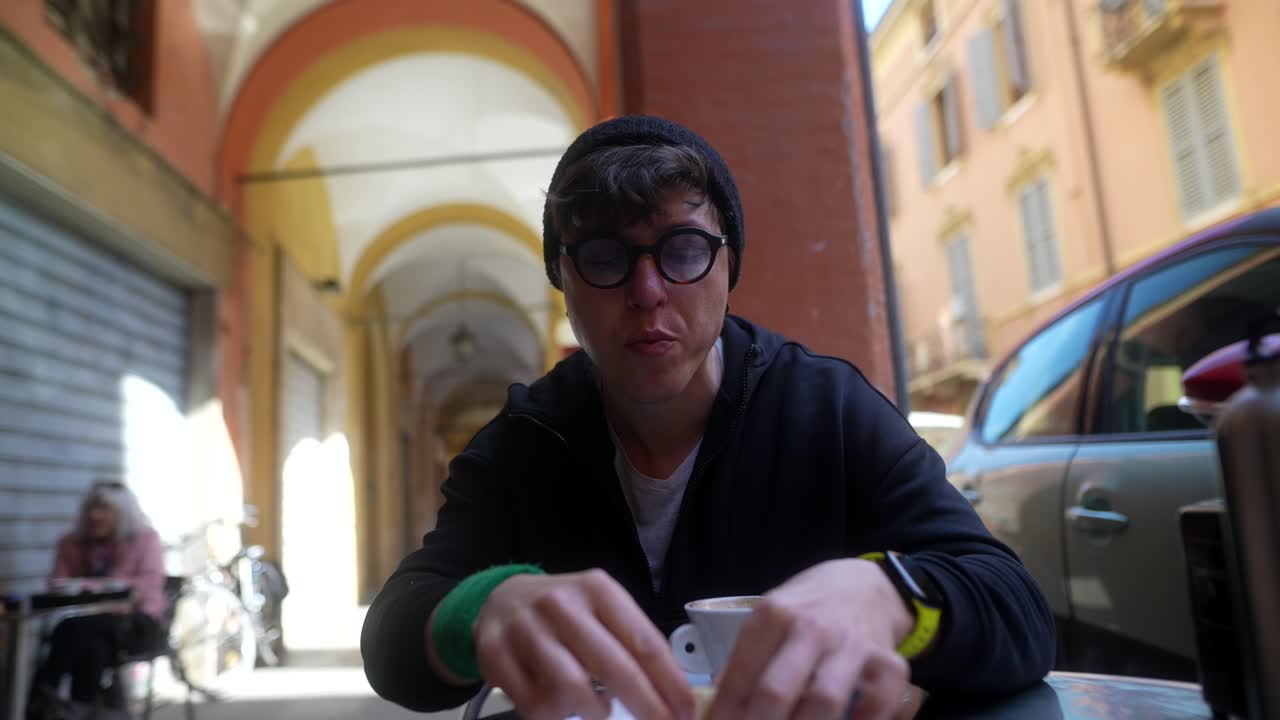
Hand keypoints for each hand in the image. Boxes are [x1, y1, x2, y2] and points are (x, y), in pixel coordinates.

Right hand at [471, 569, 695, 719]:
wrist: (501, 599)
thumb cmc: (566, 611)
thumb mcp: (602, 608)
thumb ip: (632, 640)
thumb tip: (674, 688)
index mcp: (597, 589)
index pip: (644, 641)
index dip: (669, 682)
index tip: (686, 709)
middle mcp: (561, 604)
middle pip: (613, 666)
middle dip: (646, 705)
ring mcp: (525, 628)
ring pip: (571, 687)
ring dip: (595, 711)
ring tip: (602, 711)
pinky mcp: (495, 654)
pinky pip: (534, 702)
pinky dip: (556, 714)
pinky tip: (564, 706)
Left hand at [707, 558, 914, 719]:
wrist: (865, 584)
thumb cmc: (808, 607)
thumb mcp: (769, 616)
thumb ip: (745, 656)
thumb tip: (715, 701)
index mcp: (775, 614)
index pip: (741, 674)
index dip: (724, 712)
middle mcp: (812, 628)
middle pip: (776, 690)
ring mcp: (851, 645)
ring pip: (824, 698)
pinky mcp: (888, 660)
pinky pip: (882, 699)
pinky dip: (867, 719)